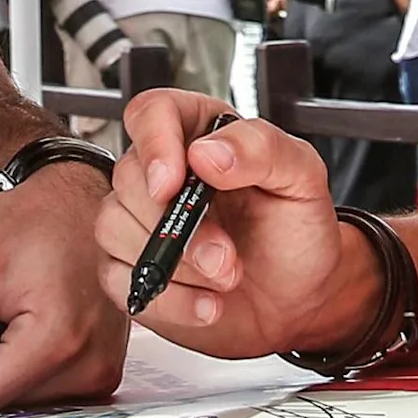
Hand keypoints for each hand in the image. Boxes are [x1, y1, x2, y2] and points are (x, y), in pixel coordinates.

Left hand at [0, 157, 128, 409]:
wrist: (86, 198)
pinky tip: (28, 325)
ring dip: (1, 366)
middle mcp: (89, 365)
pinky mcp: (104, 368)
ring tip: (9, 314)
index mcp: (57, 339)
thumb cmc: (38, 217)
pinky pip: (47, 389)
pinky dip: (25, 365)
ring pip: (21, 399)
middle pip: (1, 400)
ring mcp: (101, 369)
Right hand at [97, 90, 376, 357]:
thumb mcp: (302, 179)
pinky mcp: (132, 269)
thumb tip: (208, 152)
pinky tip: (207, 304)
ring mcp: (141, 221)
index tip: (173, 183)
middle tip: (227, 255)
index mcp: (200, 133)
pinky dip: (169, 299)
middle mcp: (164, 172)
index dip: (154, 143)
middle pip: (130, 178)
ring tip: (226, 277)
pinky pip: (121, 279)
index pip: (151, 113)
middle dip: (179, 227)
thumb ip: (262, 150)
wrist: (299, 298)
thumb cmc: (297, 231)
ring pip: (115, 227)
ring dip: (177, 265)